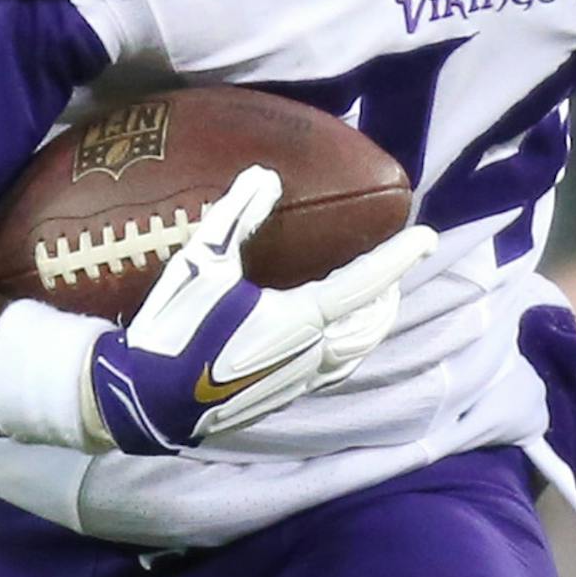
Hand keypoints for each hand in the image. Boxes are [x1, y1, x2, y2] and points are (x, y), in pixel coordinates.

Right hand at [83, 164, 434, 454]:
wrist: (147, 400)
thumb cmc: (174, 329)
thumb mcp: (201, 264)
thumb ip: (236, 216)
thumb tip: (265, 176)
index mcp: (300, 319)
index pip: (366, 283)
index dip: (399, 257)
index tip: (427, 235)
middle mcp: (312, 353)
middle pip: (373, 322)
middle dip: (392, 292)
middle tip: (398, 264)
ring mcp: (301, 380)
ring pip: (359, 350)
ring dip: (376, 322)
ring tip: (378, 298)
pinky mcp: (286, 397)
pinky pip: (338, 370)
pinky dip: (354, 346)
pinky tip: (339, 338)